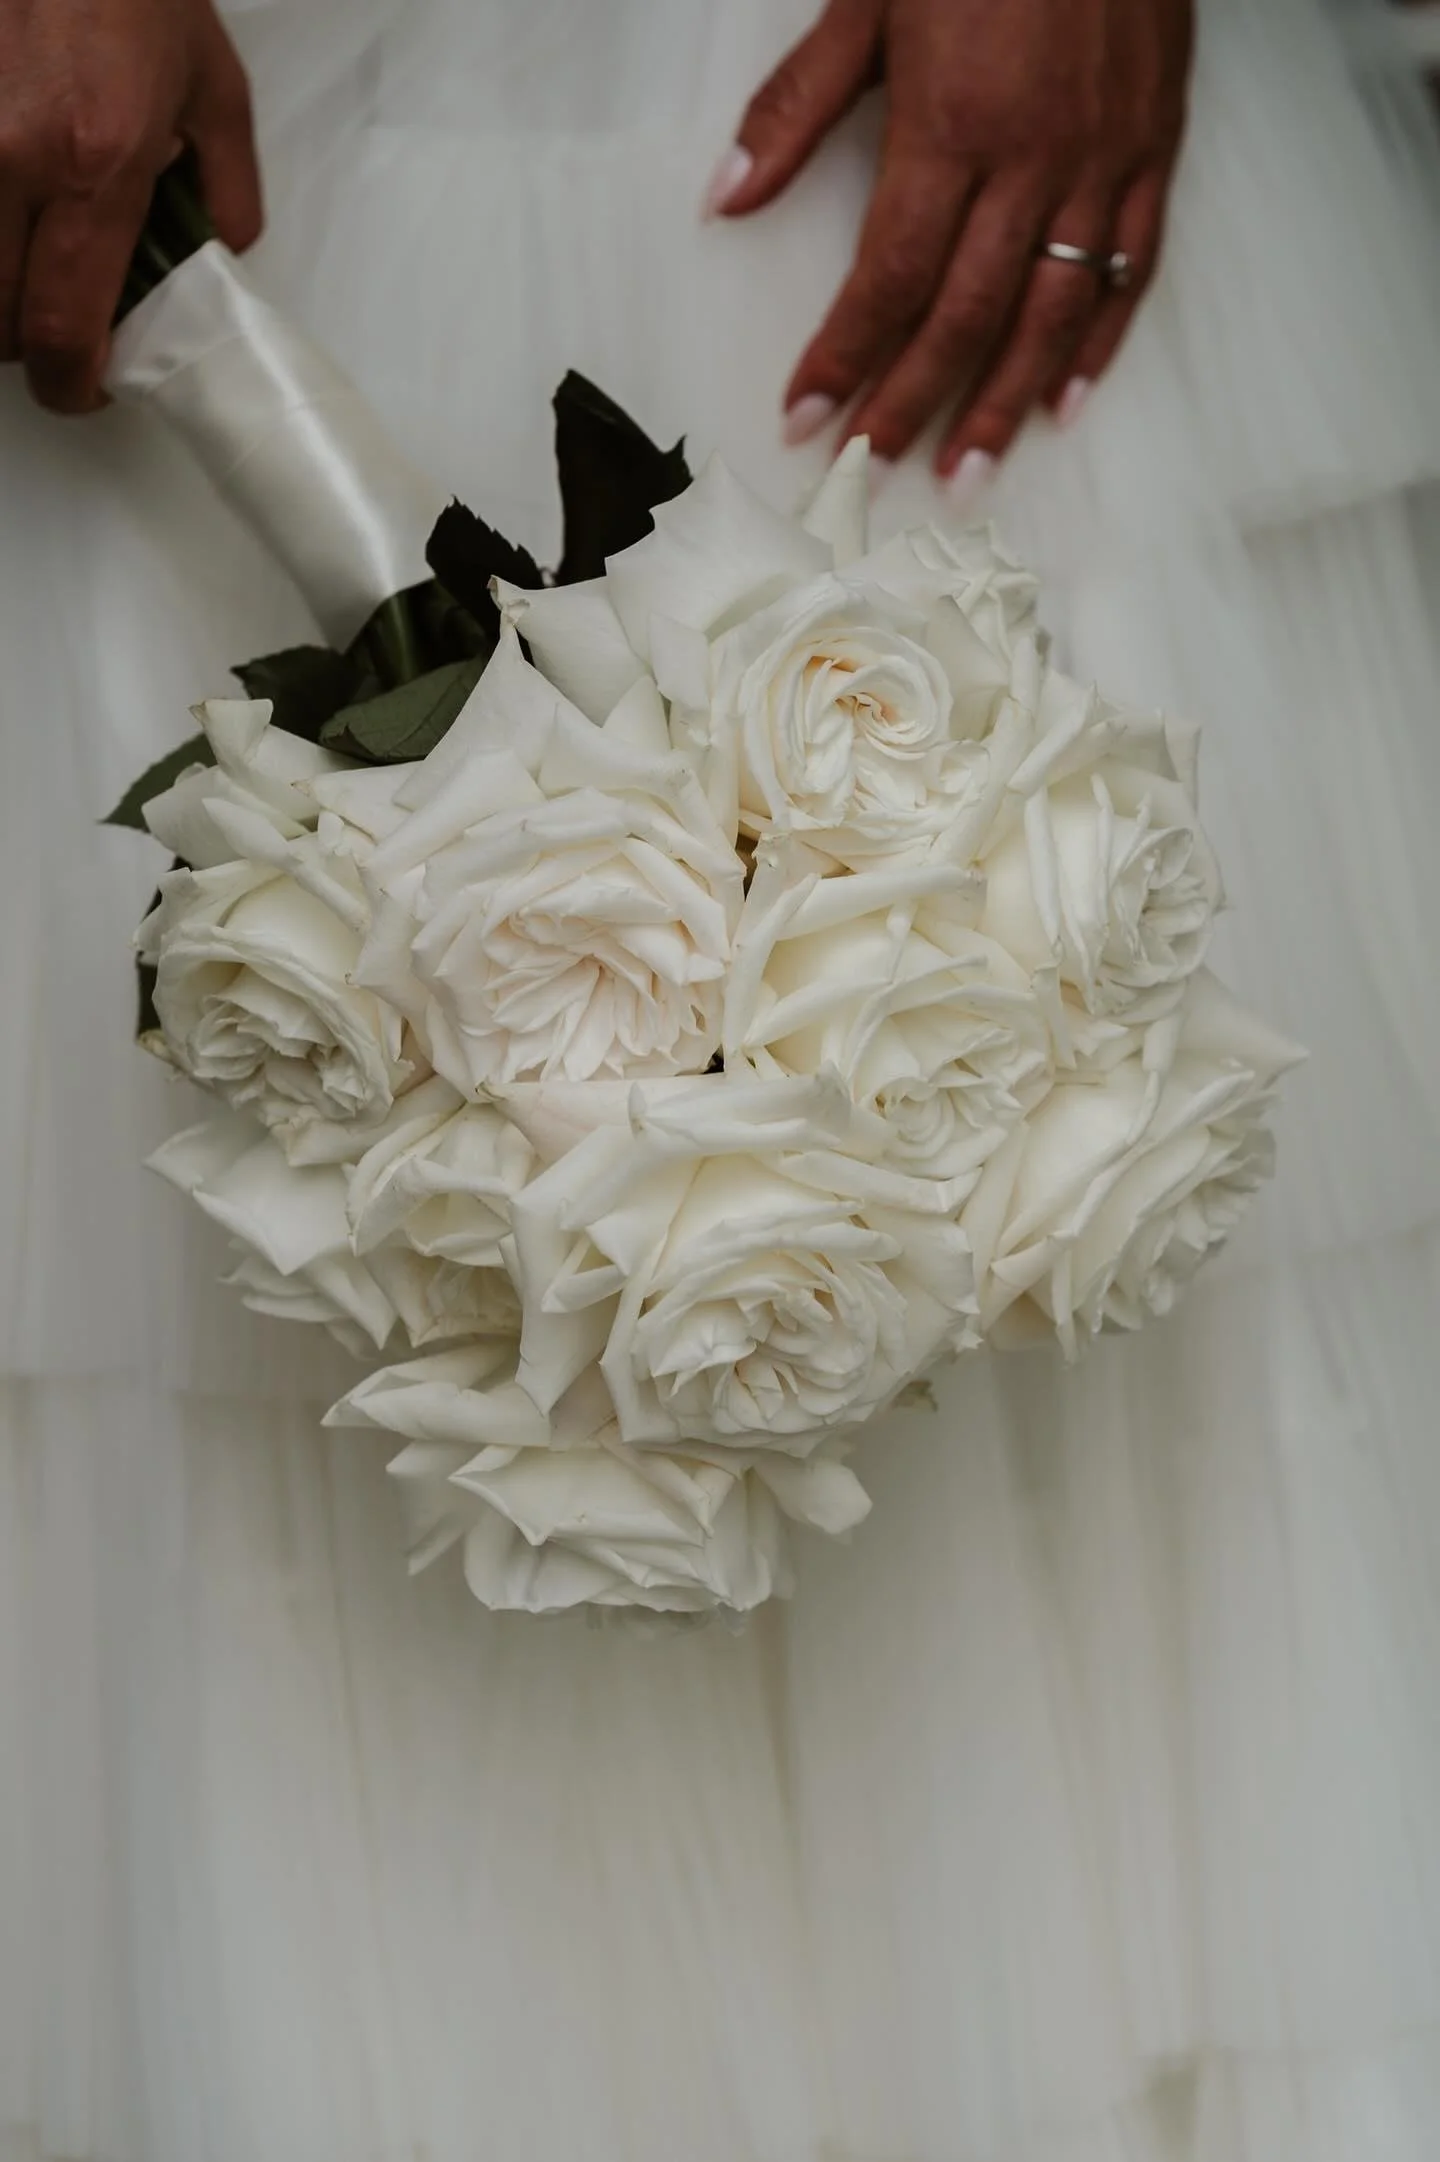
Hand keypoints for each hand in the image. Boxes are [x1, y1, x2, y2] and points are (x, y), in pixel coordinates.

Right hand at [0, 0, 260, 413]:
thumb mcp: (213, 87)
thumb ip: (225, 190)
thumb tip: (217, 259)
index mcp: (94, 164)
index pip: (64, 328)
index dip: (73, 384)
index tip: (87, 387)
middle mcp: (13, 156)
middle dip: (31, 342)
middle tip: (64, 328)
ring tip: (34, 266)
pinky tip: (12, 219)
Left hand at [708, 0, 1191, 490]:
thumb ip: (796, 107)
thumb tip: (726, 197)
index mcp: (952, 125)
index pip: (890, 277)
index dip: (844, 358)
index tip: (805, 418)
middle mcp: (1032, 159)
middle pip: (966, 316)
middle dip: (913, 403)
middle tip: (874, 468)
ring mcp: (1100, 160)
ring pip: (1050, 314)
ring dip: (1004, 404)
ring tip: (968, 471)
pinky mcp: (1151, 148)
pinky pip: (1128, 269)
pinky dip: (1096, 343)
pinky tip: (1064, 402)